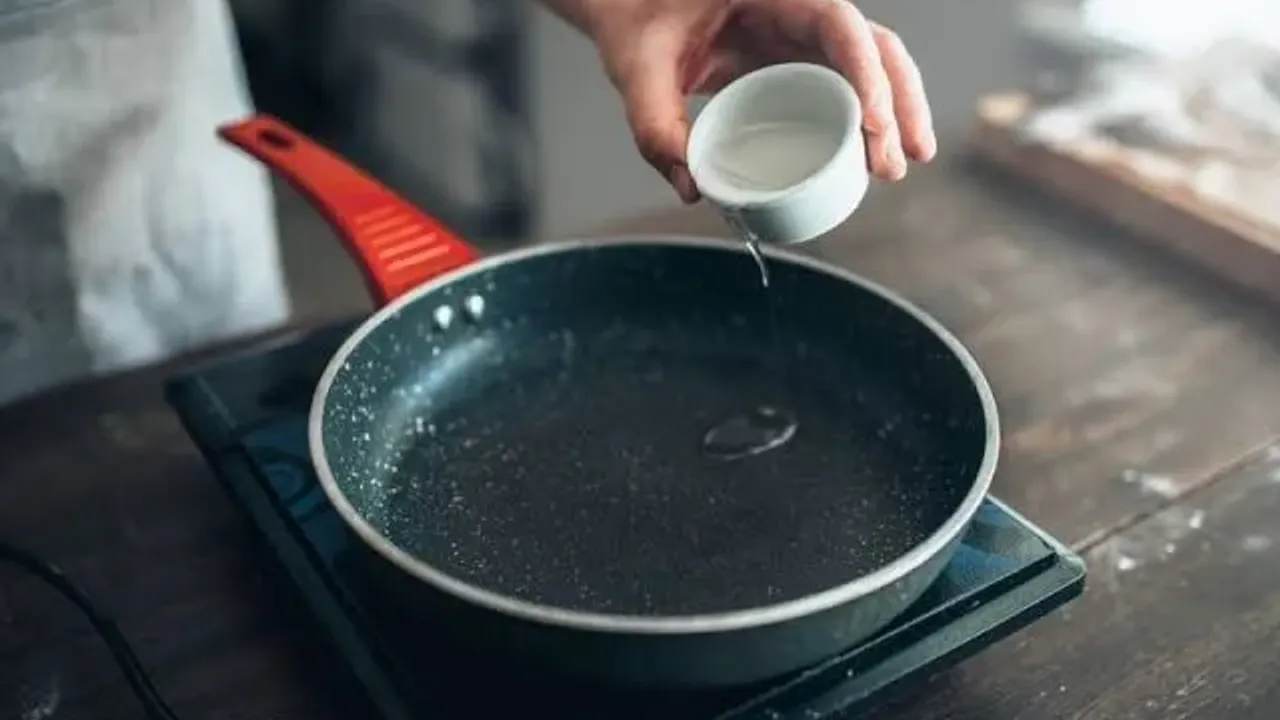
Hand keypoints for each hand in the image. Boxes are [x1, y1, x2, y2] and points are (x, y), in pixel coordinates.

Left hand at [584, 0, 936, 201]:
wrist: (627, 4)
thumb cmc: (634, 18)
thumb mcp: (637, 68)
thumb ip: (655, 126)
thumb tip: (694, 187)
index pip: (837, 22)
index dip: (865, 71)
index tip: (872, 123)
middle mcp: (795, 7)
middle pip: (871, 45)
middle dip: (896, 102)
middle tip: (896, 163)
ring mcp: (799, 32)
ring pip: (870, 63)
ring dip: (895, 112)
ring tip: (899, 166)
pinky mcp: (793, 57)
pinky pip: (843, 81)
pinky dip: (866, 116)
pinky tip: (875, 154)